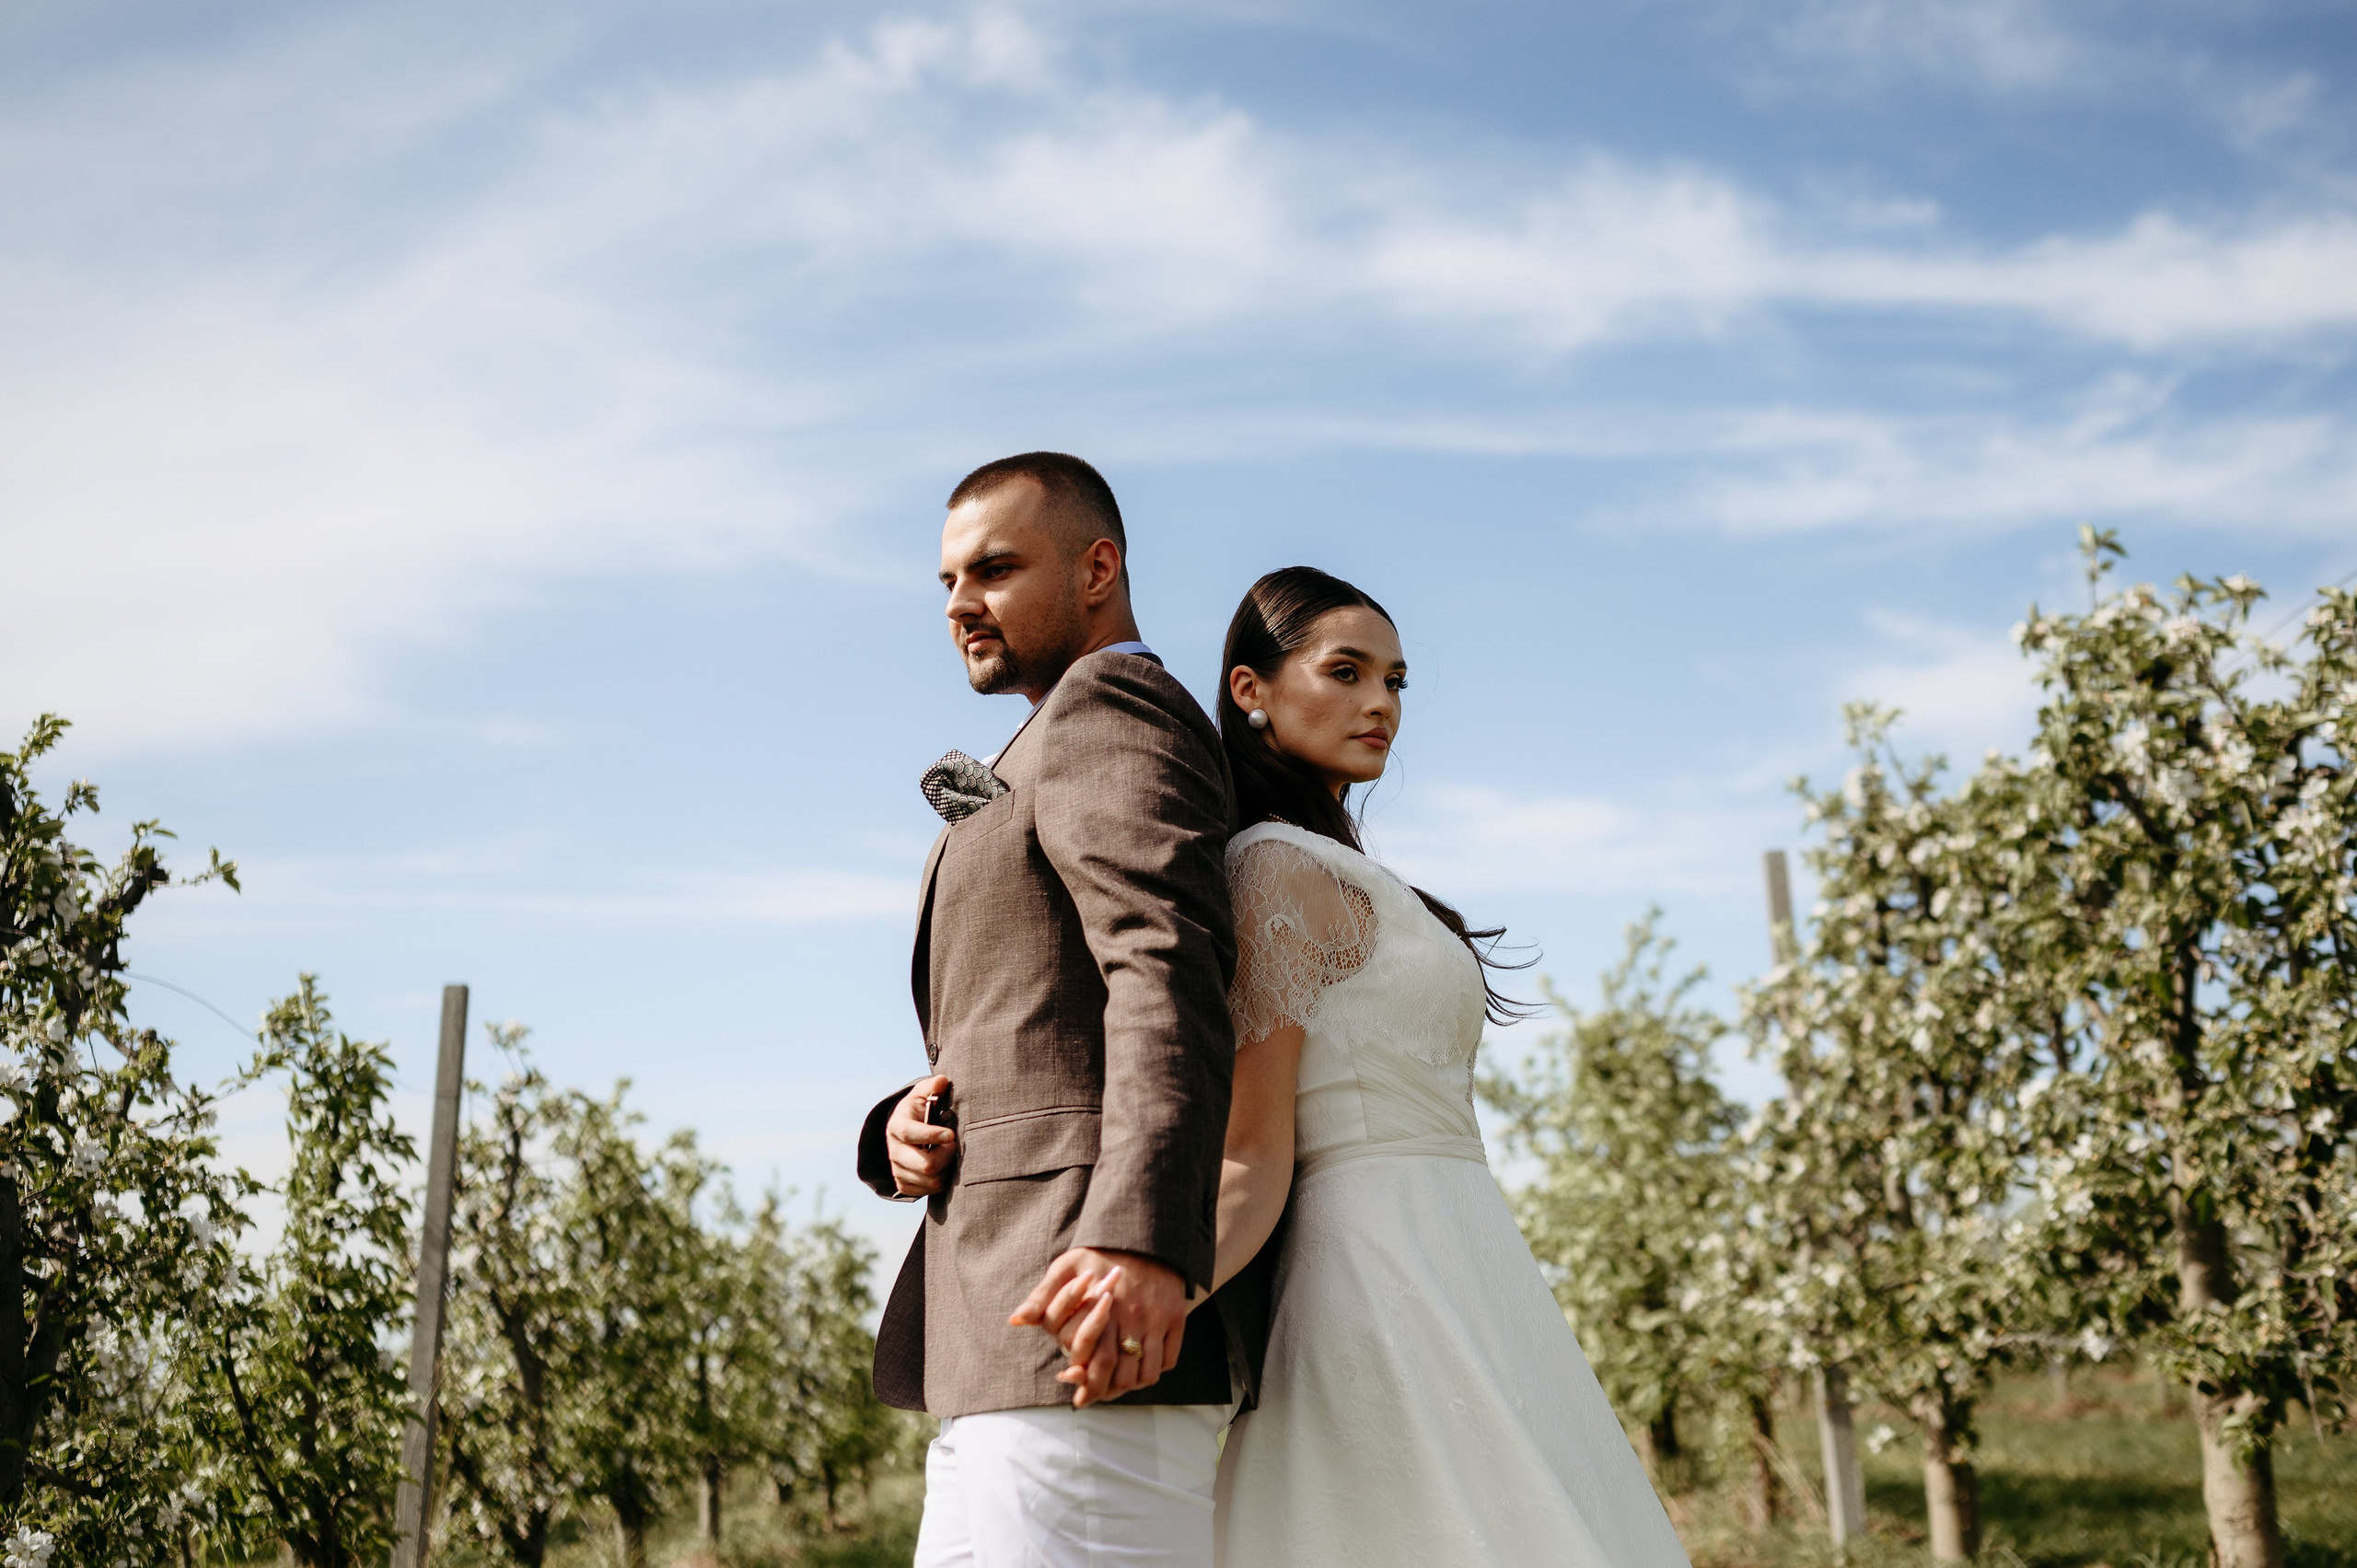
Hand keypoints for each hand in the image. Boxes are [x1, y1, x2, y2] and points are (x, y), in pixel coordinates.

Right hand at [885, 1076, 955, 1197]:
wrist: (905, 1132)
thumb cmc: (920, 1110)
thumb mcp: (924, 1094)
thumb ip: (933, 1087)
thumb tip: (942, 1081)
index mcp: (897, 1126)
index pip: (910, 1133)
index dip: (931, 1135)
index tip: (951, 1135)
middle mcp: (894, 1151)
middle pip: (924, 1165)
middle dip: (946, 1157)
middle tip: (955, 1146)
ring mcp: (897, 1170)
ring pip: (930, 1181)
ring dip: (946, 1169)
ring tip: (949, 1155)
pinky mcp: (904, 1185)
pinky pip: (928, 1191)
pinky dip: (941, 1181)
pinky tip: (943, 1167)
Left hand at [1010, 1248, 1187, 1407]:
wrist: (1141, 1233)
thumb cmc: (1099, 1254)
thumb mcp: (1065, 1268)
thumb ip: (1041, 1297)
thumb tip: (1014, 1321)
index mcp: (1104, 1311)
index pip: (1098, 1363)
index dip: (1088, 1387)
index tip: (1079, 1398)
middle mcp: (1133, 1319)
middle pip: (1124, 1376)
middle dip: (1109, 1393)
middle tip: (1099, 1395)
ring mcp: (1157, 1320)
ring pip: (1147, 1373)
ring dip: (1132, 1385)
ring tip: (1118, 1385)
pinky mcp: (1175, 1318)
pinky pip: (1168, 1360)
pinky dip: (1155, 1370)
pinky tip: (1141, 1368)